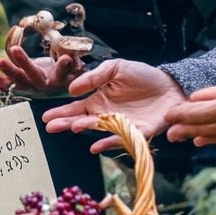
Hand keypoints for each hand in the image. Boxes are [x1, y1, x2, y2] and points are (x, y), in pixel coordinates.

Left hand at [0, 46, 84, 95]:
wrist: (56, 89)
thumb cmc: (64, 73)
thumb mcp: (71, 67)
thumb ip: (70, 63)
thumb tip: (71, 58)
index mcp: (57, 79)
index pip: (61, 71)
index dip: (62, 66)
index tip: (65, 59)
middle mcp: (42, 85)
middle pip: (33, 74)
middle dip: (23, 62)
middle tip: (15, 49)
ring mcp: (29, 87)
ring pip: (16, 81)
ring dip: (5, 72)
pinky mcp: (19, 87)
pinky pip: (6, 85)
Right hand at [39, 59, 183, 153]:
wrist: (170, 85)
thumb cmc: (143, 76)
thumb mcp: (116, 68)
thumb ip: (95, 77)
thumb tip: (72, 89)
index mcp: (99, 101)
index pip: (76, 109)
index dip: (61, 113)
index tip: (45, 117)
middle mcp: (106, 115)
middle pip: (82, 121)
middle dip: (66, 123)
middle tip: (50, 126)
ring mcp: (120, 125)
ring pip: (99, 129)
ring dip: (86, 128)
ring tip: (74, 126)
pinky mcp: (137, 132)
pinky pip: (121, 139)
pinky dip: (108, 143)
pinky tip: (95, 146)